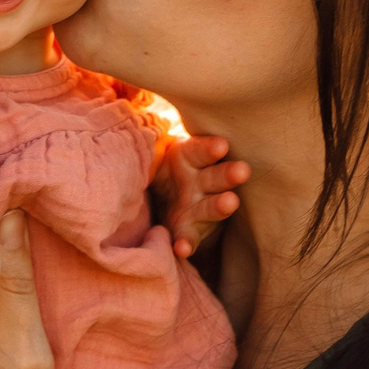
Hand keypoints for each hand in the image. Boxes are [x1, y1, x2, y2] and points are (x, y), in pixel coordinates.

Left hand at [152, 134, 249, 258]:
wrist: (159, 197)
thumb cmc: (163, 165)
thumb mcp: (160, 150)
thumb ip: (154, 143)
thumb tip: (126, 120)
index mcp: (191, 157)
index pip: (202, 150)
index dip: (211, 147)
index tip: (221, 145)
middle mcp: (200, 182)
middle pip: (217, 176)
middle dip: (229, 174)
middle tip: (242, 170)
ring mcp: (197, 207)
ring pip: (212, 206)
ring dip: (221, 205)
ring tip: (230, 203)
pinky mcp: (188, 229)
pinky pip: (188, 237)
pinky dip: (186, 243)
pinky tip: (182, 249)